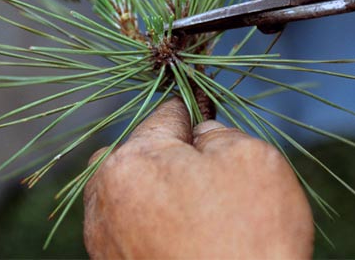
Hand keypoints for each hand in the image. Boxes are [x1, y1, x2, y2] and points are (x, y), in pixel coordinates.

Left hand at [83, 98, 313, 259]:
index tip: (205, 116)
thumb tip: (200, 134)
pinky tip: (184, 234)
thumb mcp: (251, 158)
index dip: (194, 114)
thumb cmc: (250, 240)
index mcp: (132, 160)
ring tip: (195, 209)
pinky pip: (131, 222)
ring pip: (133, 187)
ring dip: (160, 187)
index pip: (165, 115)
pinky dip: (153, 219)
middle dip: (170, 153)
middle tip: (205, 173)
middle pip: (140, 150)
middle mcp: (104, 196)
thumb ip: (217, 132)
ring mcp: (103, 236)